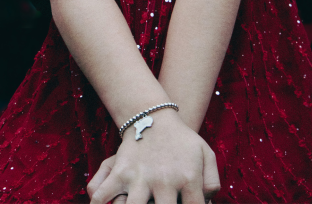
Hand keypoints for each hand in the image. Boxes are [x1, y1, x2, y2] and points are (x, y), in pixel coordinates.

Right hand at [86, 110, 219, 203]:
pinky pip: (103, 196)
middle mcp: (165, 180)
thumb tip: (207, 203)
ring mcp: (141, 177)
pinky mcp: (121, 172)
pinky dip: (99, 203)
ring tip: (136, 203)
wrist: (155, 115)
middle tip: (159, 203)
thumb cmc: (182, 140)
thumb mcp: (205, 153)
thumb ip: (212, 182)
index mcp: (188, 177)